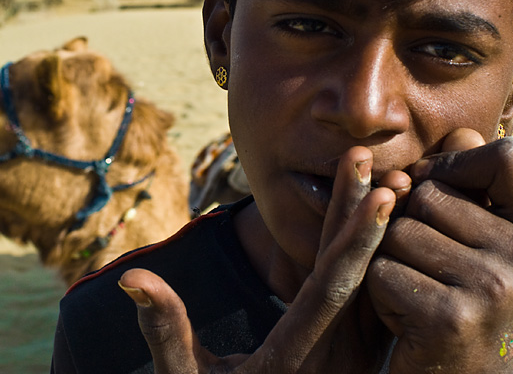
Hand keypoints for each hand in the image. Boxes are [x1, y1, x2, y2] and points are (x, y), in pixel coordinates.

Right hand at [119, 148, 397, 372]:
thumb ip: (164, 331)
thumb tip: (129, 278)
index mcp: (296, 359)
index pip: (331, 286)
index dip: (354, 235)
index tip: (373, 189)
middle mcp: (334, 360)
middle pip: (353, 274)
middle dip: (362, 213)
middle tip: (368, 158)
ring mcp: (349, 361)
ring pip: (366, 284)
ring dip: (372, 231)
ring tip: (383, 177)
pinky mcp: (352, 358)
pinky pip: (367, 300)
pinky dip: (369, 257)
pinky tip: (372, 219)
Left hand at [366, 128, 512, 372]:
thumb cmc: (457, 292)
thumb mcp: (477, 236)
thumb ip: (467, 182)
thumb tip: (455, 135)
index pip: (504, 153)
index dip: (455, 164)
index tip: (438, 190)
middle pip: (428, 193)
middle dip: (408, 223)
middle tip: (430, 267)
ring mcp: (494, 288)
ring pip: (397, 229)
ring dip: (389, 258)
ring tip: (418, 288)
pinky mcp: (451, 316)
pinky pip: (381, 268)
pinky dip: (379, 290)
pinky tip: (405, 315)